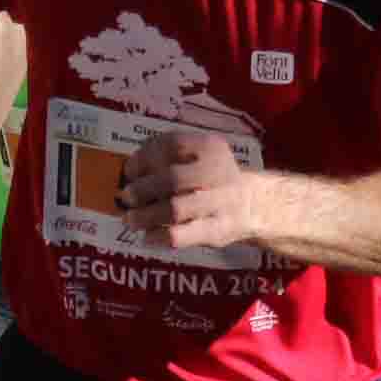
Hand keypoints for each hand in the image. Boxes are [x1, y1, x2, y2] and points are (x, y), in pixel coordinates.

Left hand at [117, 130, 268, 252]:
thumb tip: (127, 172)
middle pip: (172, 179)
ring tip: (131, 219)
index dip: (143, 157)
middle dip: (141, 189)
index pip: (171, 144)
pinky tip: (148, 236)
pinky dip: (157, 236)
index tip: (129, 170)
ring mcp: (220, 203)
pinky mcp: (216, 231)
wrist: (254, 204)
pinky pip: (179, 236)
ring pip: (174, 209)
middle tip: (127, 197)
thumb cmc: (212, 179)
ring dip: (144, 215)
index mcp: (211, 147)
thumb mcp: (199, 156)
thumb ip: (165, 157)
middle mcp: (218, 173)